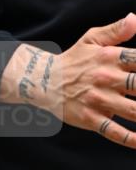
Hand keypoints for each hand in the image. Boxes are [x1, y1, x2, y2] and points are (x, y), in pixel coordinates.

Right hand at [0, 14, 135, 147]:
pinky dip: (132, 139)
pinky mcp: (91, 118)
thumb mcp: (92, 39)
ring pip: (133, 111)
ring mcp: (98, 100)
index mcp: (110, 57)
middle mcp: (106, 78)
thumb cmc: (74, 59)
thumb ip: (117, 30)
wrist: (43, 80)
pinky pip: (115, 131)